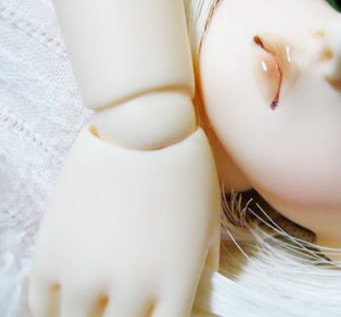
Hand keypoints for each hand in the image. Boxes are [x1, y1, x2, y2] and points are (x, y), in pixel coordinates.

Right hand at [28, 127, 220, 316]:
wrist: (145, 131)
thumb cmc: (187, 175)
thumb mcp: (209, 226)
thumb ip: (201, 271)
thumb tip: (194, 299)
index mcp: (176, 284)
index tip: (149, 314)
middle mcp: (132, 288)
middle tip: (118, 307)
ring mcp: (88, 274)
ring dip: (85, 316)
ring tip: (93, 302)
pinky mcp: (51, 255)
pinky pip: (41, 306)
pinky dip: (53, 310)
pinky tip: (66, 297)